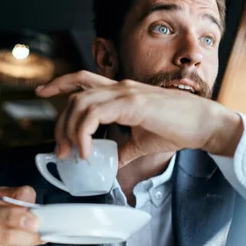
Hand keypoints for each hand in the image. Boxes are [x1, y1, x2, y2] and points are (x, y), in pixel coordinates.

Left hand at [36, 70, 242, 166]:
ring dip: (70, 130)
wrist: (203, 125)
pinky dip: (84, 133)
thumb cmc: (177, 130)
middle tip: (60, 149)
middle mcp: (120, 87)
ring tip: (73, 154)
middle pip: (76, 96)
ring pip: (81, 104)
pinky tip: (88, 152)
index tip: (42, 91)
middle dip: (61, 123)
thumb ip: (123, 150)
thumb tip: (110, 164)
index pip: (84, 80)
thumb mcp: (142, 142)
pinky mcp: (132, 103)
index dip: (60, 83)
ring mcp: (125, 93)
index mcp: (122, 92)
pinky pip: (95, 115)